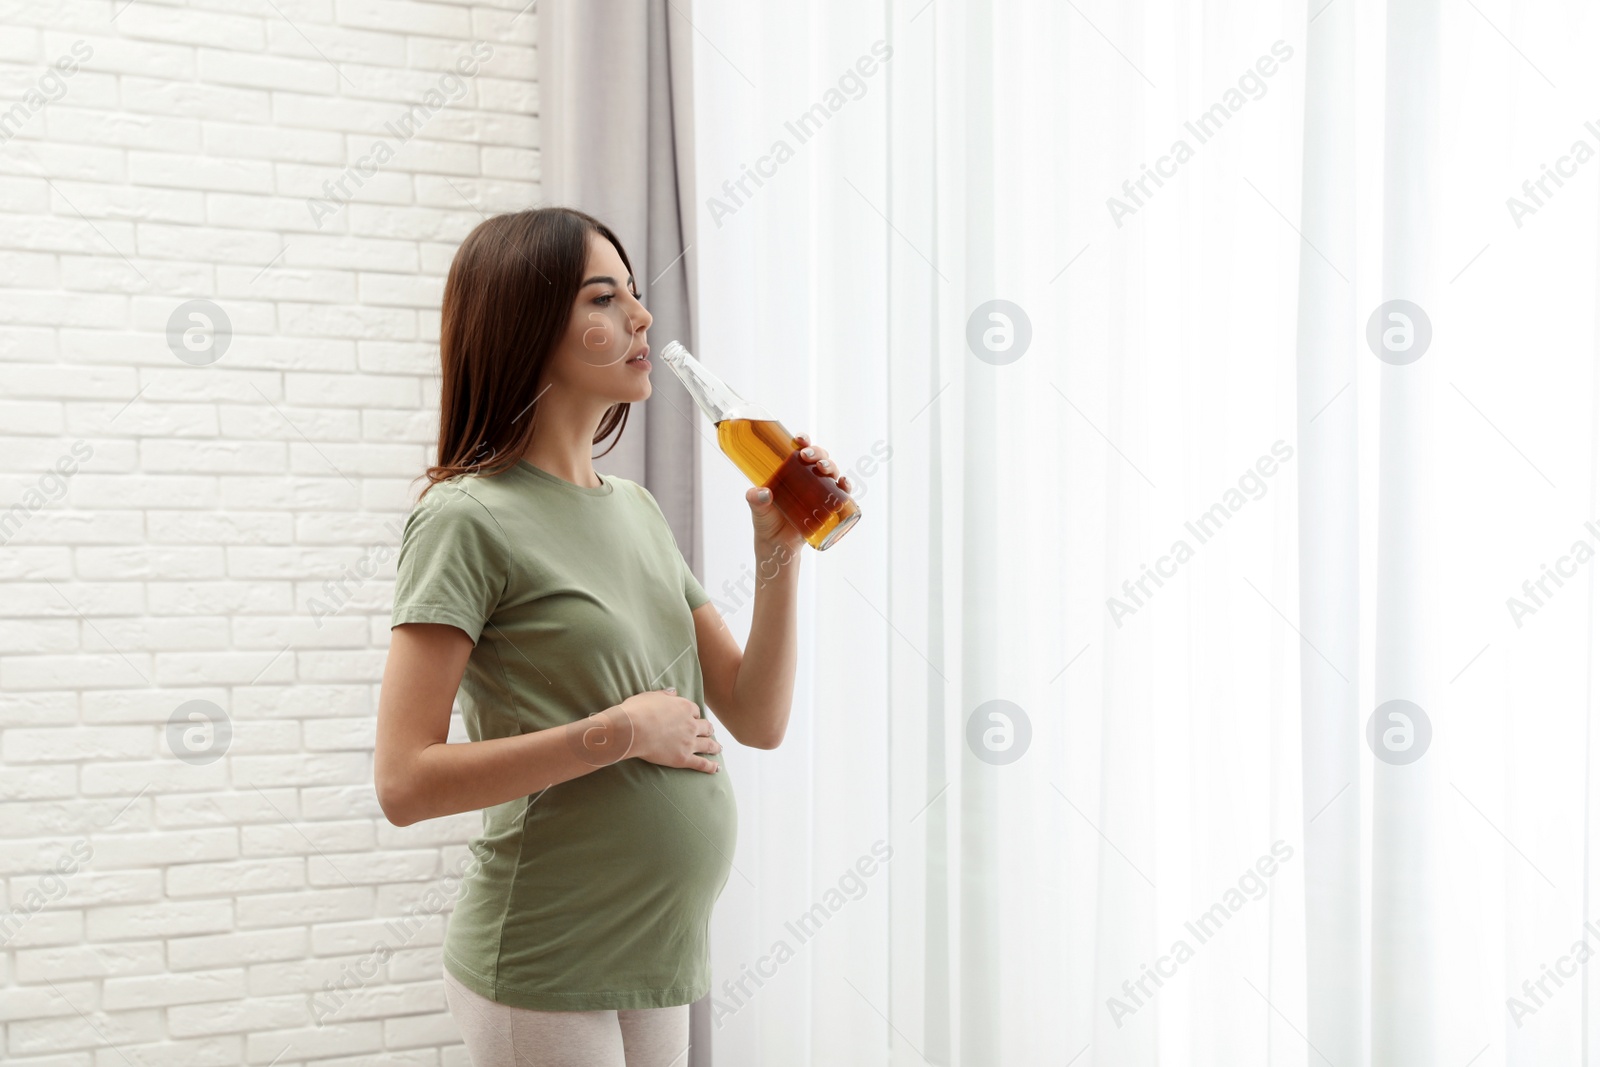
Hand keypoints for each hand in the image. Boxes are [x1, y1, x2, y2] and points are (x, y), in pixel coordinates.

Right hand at [614, 687, 720, 772]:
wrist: (633, 729)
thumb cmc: (638, 710)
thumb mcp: (651, 696)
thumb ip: (665, 695)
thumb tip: (673, 692)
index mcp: (684, 707)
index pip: (694, 711)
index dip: (694, 715)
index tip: (693, 717)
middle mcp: (691, 724)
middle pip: (705, 727)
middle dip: (708, 729)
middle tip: (710, 731)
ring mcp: (689, 742)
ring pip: (708, 744)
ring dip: (715, 747)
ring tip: (719, 748)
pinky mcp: (684, 758)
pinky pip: (701, 763)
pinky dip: (710, 766)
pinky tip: (717, 769)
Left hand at [746, 432, 852, 550]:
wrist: (777, 545)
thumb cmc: (766, 522)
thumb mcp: (757, 509)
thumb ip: (755, 500)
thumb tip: (762, 493)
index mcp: (790, 472)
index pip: (799, 450)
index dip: (803, 441)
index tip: (800, 440)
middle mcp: (806, 478)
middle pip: (818, 458)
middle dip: (818, 452)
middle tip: (808, 456)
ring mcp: (818, 491)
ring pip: (831, 472)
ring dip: (831, 465)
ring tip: (823, 468)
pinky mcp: (827, 506)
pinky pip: (841, 493)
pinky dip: (846, 486)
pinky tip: (844, 484)